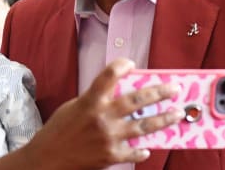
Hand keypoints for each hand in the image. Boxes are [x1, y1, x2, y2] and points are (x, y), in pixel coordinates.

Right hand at [23, 58, 183, 169]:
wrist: (47, 159)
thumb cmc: (58, 131)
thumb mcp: (73, 107)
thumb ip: (94, 99)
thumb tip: (116, 92)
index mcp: (90, 101)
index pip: (109, 75)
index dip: (122, 66)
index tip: (131, 64)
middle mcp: (102, 117)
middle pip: (137, 100)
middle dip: (159, 92)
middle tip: (174, 89)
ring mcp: (108, 137)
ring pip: (144, 126)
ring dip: (164, 119)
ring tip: (177, 113)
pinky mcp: (110, 156)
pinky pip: (134, 152)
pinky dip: (143, 150)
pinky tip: (149, 148)